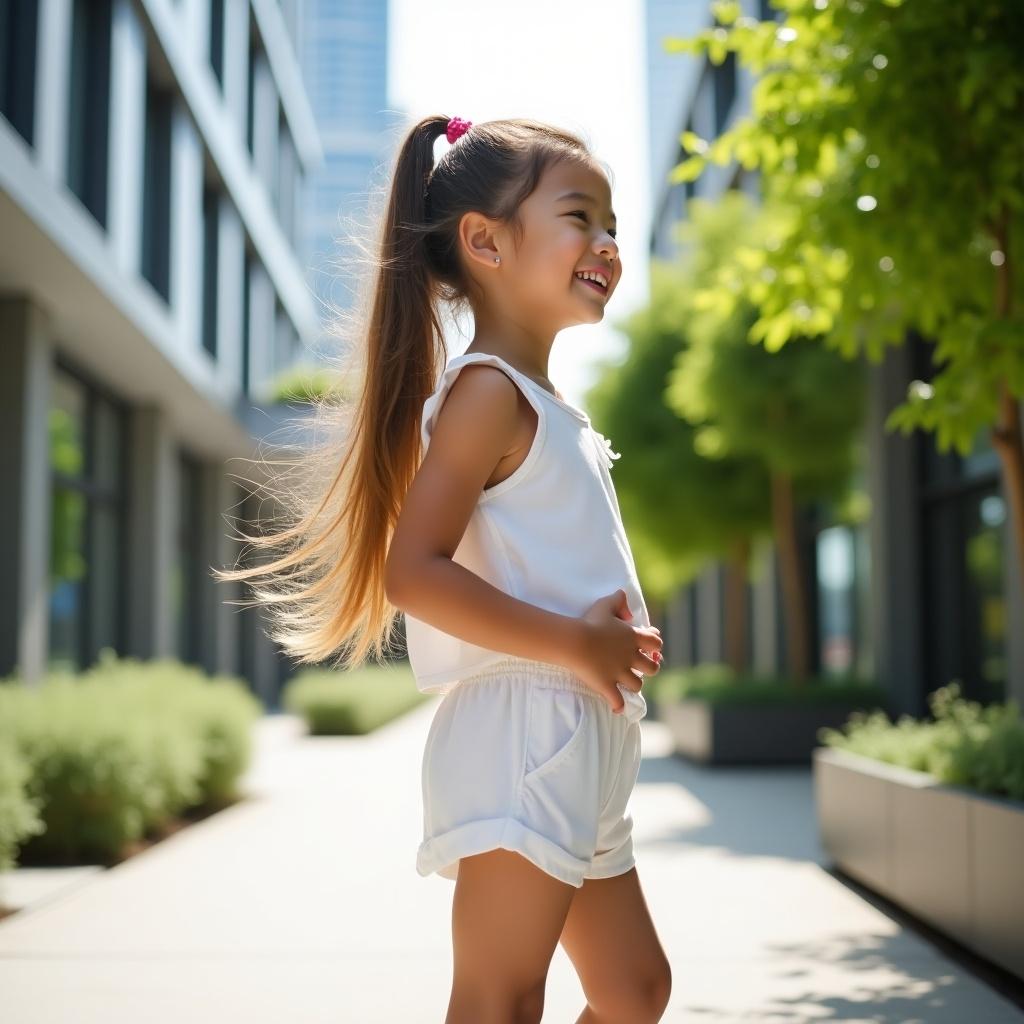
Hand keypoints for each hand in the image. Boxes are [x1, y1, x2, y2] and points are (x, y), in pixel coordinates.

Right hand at [567, 589, 662, 714]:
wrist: (575, 641)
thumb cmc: (590, 622)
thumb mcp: (605, 605)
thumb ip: (618, 601)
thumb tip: (628, 608)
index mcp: (634, 638)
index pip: (657, 643)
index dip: (654, 646)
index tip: (648, 647)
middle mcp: (631, 657)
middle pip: (652, 668)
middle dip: (648, 668)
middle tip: (638, 667)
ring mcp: (620, 673)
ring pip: (637, 686)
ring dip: (632, 685)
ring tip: (624, 684)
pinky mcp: (607, 686)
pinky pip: (618, 702)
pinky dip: (618, 706)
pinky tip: (616, 707)